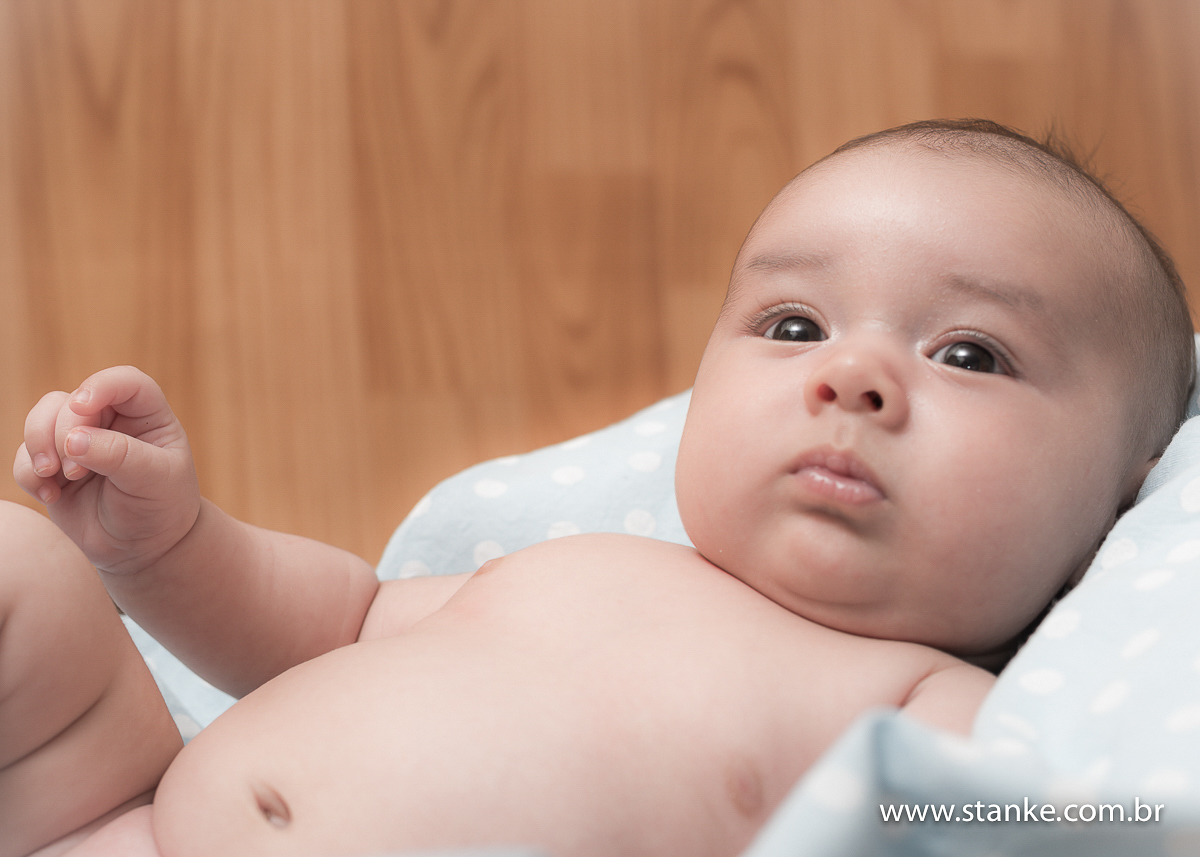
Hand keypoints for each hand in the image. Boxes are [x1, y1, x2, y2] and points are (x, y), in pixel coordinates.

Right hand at [13, 366, 200, 574]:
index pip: (126, 382)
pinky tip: (51, 496)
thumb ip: (118, 455)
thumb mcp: (154, 481)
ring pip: (41, 417)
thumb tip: (72, 440)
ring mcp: (80, 441)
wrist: (143, 548)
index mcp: (147, 416)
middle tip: (75, 471)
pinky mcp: (54, 466)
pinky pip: (25, 455)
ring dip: (38, 444)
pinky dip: (29, 473)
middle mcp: (112, 421)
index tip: (82, 406)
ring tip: (53, 477)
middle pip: (71, 400)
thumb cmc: (161, 508)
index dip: (101, 386)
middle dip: (64, 430)